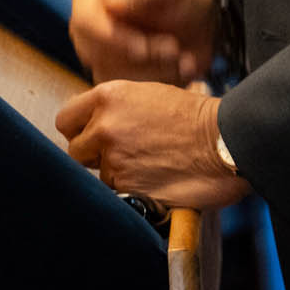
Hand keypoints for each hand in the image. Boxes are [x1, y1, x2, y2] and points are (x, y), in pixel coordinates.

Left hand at [57, 81, 249, 209]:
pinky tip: (155, 180)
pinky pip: (118, 193)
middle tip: (124, 155)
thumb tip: (95, 124)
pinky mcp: (127, 187)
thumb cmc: (195, 118)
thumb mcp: (148, 95)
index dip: (78, 130)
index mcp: (108, 97)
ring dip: (118, 174)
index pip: (66, 119)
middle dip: (94, 156)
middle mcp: (104, 126)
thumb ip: (116, 109)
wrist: (223, 141)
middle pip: (76, 150)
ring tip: (149, 166)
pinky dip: (133, 190)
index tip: (90, 137)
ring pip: (99, 175)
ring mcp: (114, 158)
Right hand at [69, 0, 217, 82]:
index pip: (85, 22)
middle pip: (95, 54)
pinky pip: (125, 91)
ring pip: (112, 76)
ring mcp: (96, 54)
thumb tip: (112, 4)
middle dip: (139, 58)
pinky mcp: (112, 76)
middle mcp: (87, 26)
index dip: (112, 39)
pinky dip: (157, 82)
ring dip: (153, 70)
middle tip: (173, 49)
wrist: (196, 22)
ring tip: (181, 55)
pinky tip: (178, 68)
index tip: (143, 48)